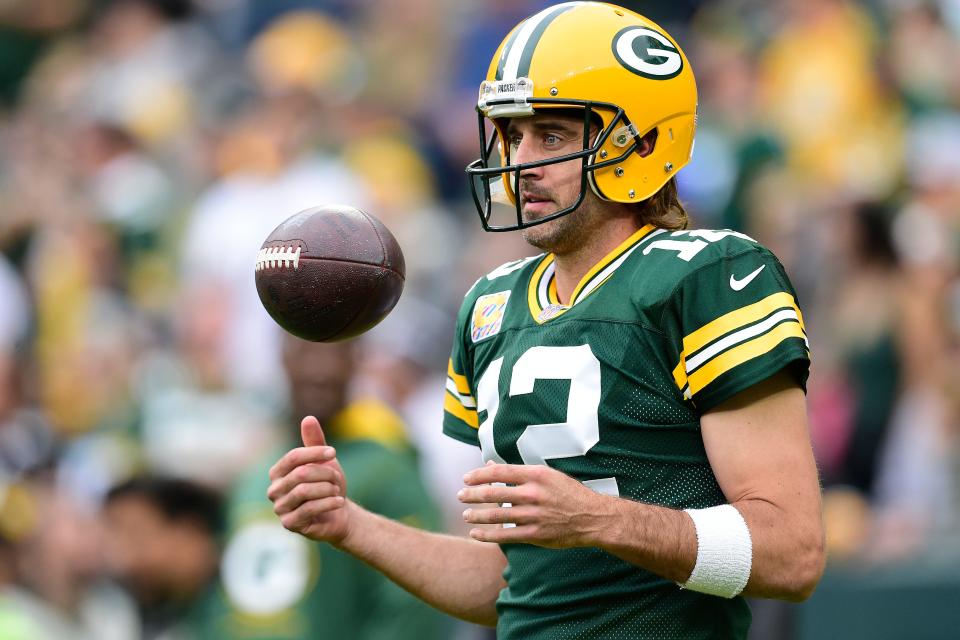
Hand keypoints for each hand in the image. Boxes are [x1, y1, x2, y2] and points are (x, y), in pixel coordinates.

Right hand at [268, 417, 350, 544]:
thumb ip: (314, 441)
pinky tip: (339, 501)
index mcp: (277, 472)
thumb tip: (308, 418)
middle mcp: (274, 490)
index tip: (333, 453)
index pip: (293, 457)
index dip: (314, 453)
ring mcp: (280, 508)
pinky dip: (328, 503)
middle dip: (324, 473)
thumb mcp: (323, 461)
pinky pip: (309, 509)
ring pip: (304, 491)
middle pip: (300, 474)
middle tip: (337, 477)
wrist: (337, 513)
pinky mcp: (289, 524)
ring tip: (337, 489)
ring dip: (327, 488)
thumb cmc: (327, 484)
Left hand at [458, 462, 614, 547]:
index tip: (466, 478)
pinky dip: (488, 535)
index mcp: (536, 475)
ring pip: (497, 516)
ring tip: (466, 515)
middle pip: (493, 493)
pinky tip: (476, 534)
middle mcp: (533, 494)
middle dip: (472, 495)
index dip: (478, 475)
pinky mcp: (535, 535)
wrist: (592, 518)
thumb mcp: (547, 475)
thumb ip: (518, 472)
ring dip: (477, 516)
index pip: (499, 472)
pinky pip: (506, 536)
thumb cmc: (569, 493)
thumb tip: (492, 465)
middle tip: (460, 496)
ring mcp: (533, 515)